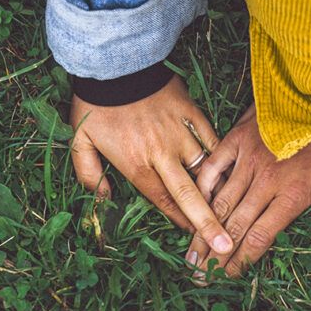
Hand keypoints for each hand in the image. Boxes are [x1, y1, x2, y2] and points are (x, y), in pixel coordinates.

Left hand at [69, 75, 234, 253]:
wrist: (115, 63)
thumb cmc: (95, 104)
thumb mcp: (80, 142)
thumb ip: (89, 175)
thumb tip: (104, 199)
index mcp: (137, 164)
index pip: (163, 202)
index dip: (180, 223)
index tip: (194, 240)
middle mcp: (163, 154)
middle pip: (190, 196)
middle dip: (208, 224)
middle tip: (224, 246)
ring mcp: (180, 133)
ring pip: (205, 168)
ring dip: (217, 191)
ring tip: (231, 209)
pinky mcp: (191, 113)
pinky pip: (210, 138)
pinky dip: (217, 154)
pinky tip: (226, 168)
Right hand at [186, 105, 310, 278]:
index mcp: (291, 195)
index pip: (260, 237)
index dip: (241, 260)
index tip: (227, 277)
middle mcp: (265, 181)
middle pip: (235, 226)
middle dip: (215, 255)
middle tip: (199, 276)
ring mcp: (248, 159)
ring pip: (220, 202)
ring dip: (204, 230)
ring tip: (191, 252)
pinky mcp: (237, 139)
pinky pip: (212, 168)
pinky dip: (202, 189)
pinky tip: (194, 206)